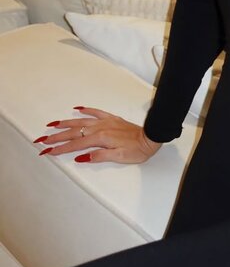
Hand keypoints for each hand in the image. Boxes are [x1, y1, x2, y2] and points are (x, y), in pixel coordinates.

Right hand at [35, 107, 162, 164]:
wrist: (150, 138)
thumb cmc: (136, 150)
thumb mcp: (118, 157)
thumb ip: (99, 156)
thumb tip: (81, 156)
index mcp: (100, 139)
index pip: (75, 145)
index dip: (60, 149)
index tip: (47, 152)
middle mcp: (100, 128)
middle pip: (74, 133)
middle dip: (57, 137)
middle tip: (42, 140)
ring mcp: (105, 122)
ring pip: (81, 121)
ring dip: (66, 123)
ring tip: (52, 125)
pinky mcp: (112, 118)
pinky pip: (96, 112)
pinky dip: (86, 110)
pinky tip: (77, 109)